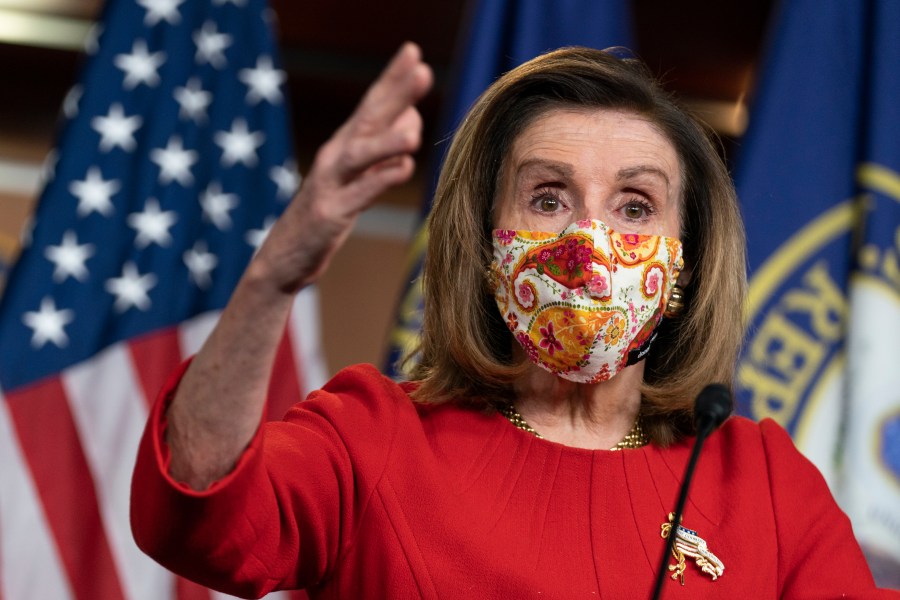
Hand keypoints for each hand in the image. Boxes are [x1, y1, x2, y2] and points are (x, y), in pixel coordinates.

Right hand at [251, 42, 432, 294]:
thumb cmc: (326, 213)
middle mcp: (336, 157)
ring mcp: (330, 184)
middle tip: (420, 68)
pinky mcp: (329, 214)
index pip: (372, 105)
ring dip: (388, 142)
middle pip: (368, 118)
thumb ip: (383, 151)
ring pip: (361, 155)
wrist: (284, 258)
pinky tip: (404, 168)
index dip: (392, 80)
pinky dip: (381, 180)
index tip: (414, 53)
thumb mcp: (357, 179)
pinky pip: (359, 194)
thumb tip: (412, 120)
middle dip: (394, 92)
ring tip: (414, 134)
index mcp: (344, 145)